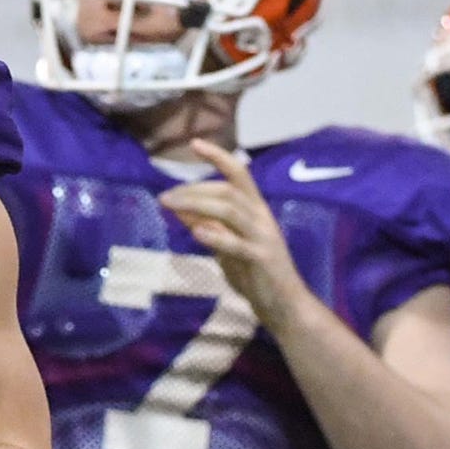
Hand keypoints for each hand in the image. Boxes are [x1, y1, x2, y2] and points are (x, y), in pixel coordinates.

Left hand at [157, 140, 313, 326]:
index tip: (195, 143)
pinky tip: (196, 232)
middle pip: (228, 192)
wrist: (284, 306)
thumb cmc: (255, 273)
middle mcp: (262, 218)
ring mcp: (264, 237)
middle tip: (165, 197)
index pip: (239, 175)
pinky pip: (238, 244)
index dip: (219, 157)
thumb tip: (179, 207)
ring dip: (198, 204)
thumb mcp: (227, 246)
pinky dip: (217, 236)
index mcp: (256, 211)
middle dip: (194, 190)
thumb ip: (207, 225)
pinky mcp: (262, 259)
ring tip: (171, 206)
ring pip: (231, 210)